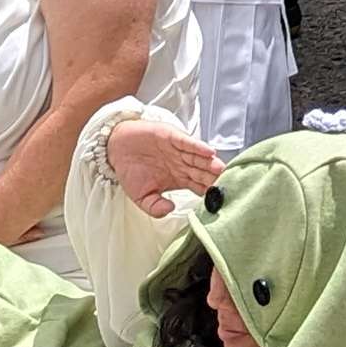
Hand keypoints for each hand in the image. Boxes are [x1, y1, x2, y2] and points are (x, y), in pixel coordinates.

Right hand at [107, 118, 221, 218]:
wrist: (117, 148)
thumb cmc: (131, 171)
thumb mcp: (141, 197)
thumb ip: (154, 206)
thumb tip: (168, 210)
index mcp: (179, 179)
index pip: (199, 187)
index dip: (209, 192)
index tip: (221, 200)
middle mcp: (182, 164)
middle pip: (202, 172)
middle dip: (214, 178)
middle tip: (228, 184)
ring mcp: (178, 150)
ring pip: (198, 158)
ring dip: (210, 163)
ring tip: (221, 168)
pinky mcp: (171, 137)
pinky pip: (187, 142)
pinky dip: (198, 146)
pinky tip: (209, 152)